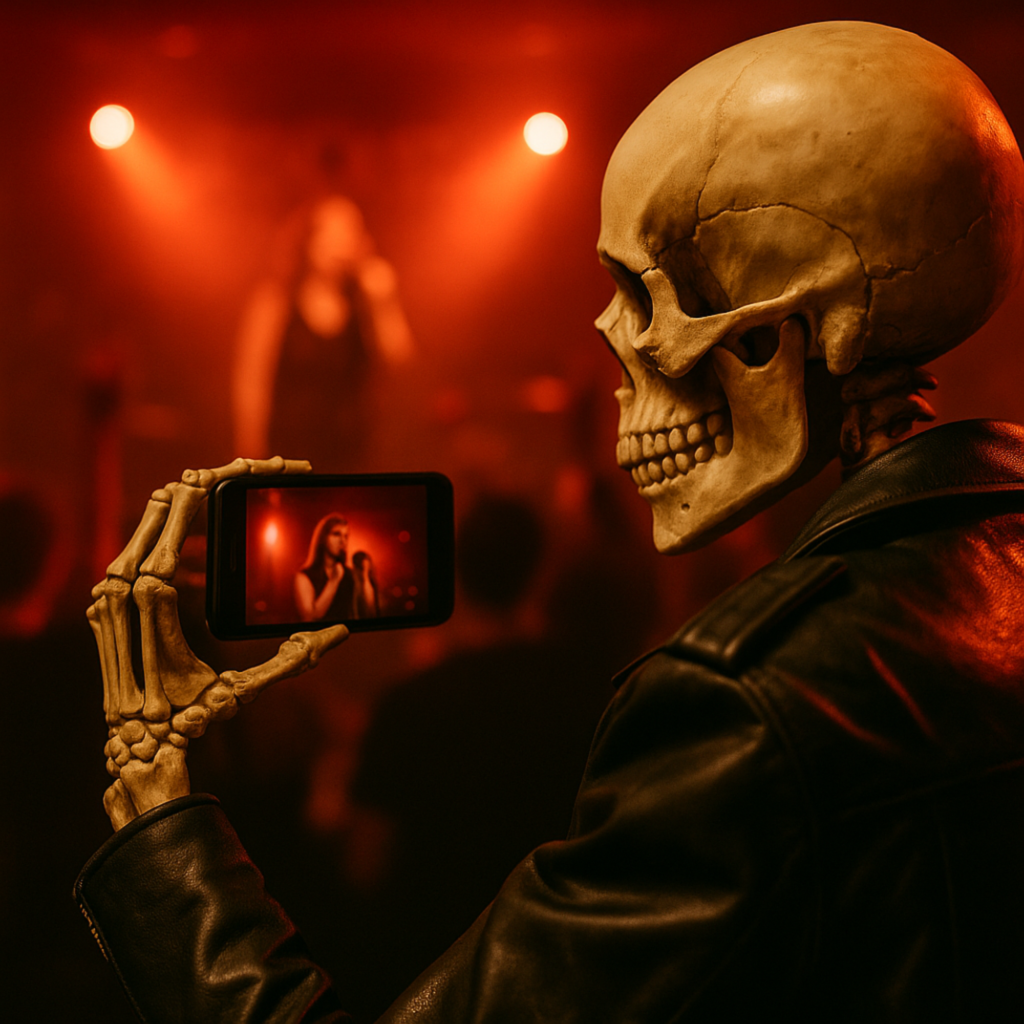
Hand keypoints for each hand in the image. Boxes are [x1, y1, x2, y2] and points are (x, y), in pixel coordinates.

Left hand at [87, 457, 348, 829]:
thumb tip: (341, 631)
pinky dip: (181, 528)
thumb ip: (294, 658)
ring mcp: (112, 588)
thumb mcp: (246, 688)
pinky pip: (145, 542)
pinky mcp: (113, 595)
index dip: (226, 477)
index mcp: (152, 594)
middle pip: (170, 498)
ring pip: (154, 514)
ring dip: (202, 496)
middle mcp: (124, 583)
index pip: (183, 506)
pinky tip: (210, 535)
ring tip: (247, 484)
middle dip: (223, 474)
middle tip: (271, 466)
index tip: (267, 467)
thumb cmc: (190, 718)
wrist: (139, 745)